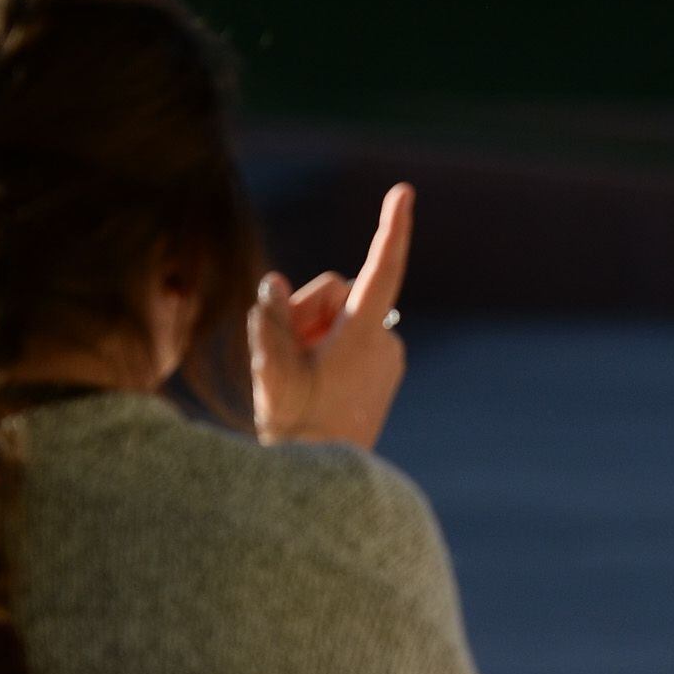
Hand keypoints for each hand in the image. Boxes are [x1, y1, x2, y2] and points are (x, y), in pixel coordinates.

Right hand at [250, 182, 411, 451]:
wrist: (326, 482)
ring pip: (342, 316)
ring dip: (313, 330)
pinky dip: (328, 346)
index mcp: (364, 335)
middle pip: (339, 292)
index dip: (391, 227)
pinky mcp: (385, 371)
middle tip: (284, 348)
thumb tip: (274, 284)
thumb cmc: (296, 425)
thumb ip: (269, 322)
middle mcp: (385, 341)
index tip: (403, 191)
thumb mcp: (271, 370)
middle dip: (307, 308)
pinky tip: (312, 379)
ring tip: (297, 372)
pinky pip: (352, 338)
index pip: (382, 269)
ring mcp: (389, 357)